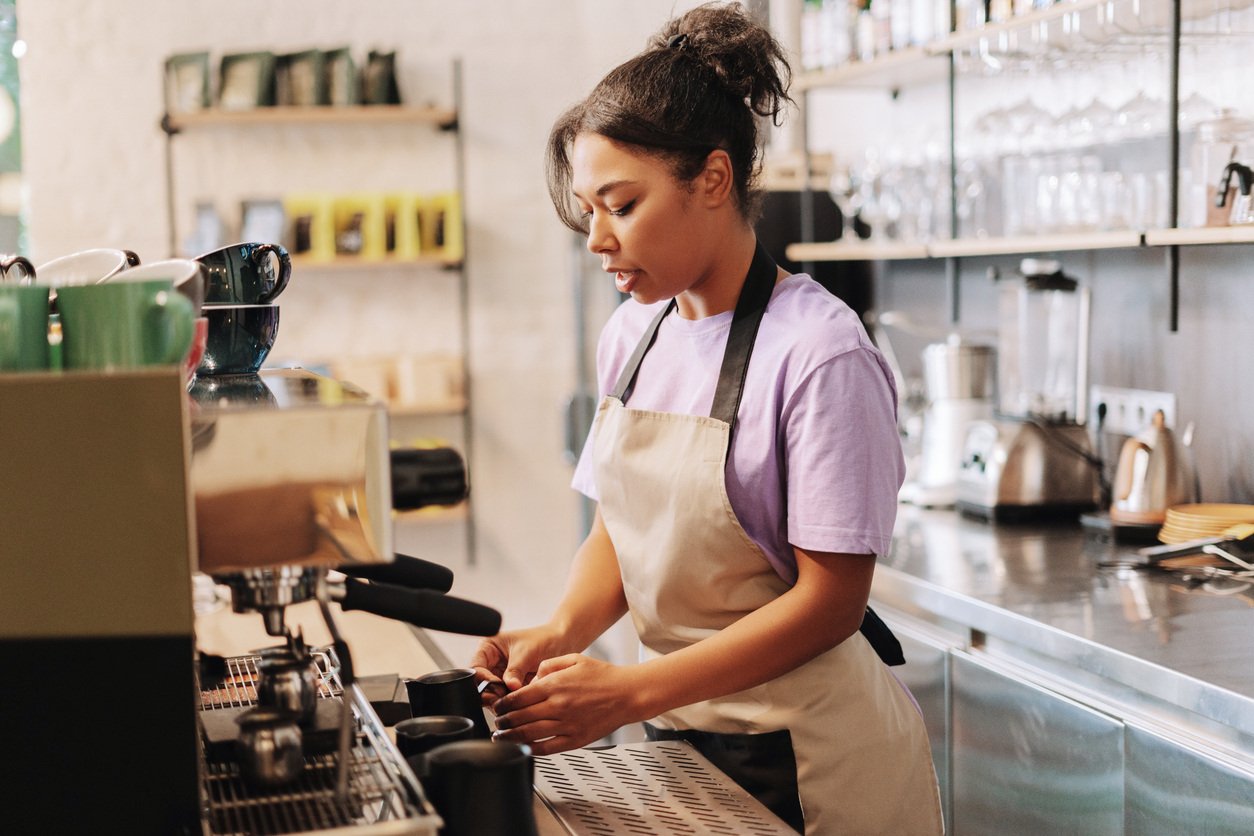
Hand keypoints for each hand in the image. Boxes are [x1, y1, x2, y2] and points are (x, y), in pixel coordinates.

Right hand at [469, 624, 568, 708]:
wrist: (561, 643)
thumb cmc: (542, 639)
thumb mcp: (526, 652)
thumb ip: (515, 669)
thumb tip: (510, 687)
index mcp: (488, 649)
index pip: (476, 668)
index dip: (484, 679)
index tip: (496, 687)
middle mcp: (491, 664)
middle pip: (481, 685)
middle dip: (491, 694)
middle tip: (502, 700)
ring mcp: (501, 677)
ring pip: (492, 695)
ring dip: (501, 701)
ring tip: (513, 703)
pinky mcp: (511, 689)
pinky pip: (506, 700)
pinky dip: (511, 703)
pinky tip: (519, 704)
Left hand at [491, 654, 643, 755]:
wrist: (628, 693)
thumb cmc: (604, 676)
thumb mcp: (574, 659)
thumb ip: (549, 665)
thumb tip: (533, 677)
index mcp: (555, 685)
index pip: (518, 697)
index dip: (503, 703)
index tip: (498, 706)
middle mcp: (558, 706)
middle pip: (519, 717)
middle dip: (503, 721)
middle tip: (497, 722)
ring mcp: (566, 725)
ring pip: (529, 734)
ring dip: (511, 737)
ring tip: (502, 737)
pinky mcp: (575, 739)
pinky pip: (547, 748)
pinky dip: (531, 749)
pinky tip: (523, 747)